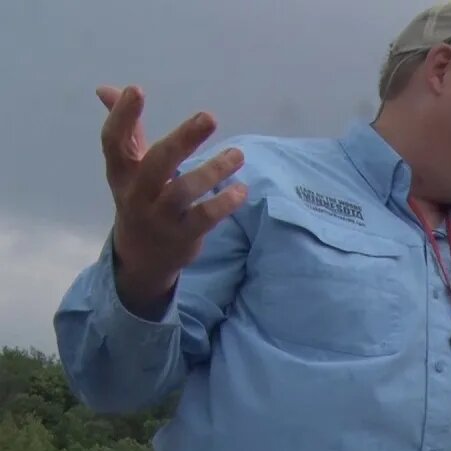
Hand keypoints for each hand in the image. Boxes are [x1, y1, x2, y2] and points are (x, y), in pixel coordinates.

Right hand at [97, 85, 246, 309]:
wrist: (142, 257)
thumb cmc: (141, 200)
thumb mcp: (128, 169)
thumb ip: (126, 131)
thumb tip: (105, 88)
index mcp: (121, 173)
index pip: (114, 142)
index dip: (121, 116)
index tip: (136, 90)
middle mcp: (137, 194)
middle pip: (157, 163)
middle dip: (183, 139)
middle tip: (209, 117)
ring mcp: (159, 217)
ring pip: (183, 191)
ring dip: (213, 171)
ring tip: (238, 155)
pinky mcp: (183, 235)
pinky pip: (205, 217)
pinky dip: (224, 203)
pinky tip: (241, 189)